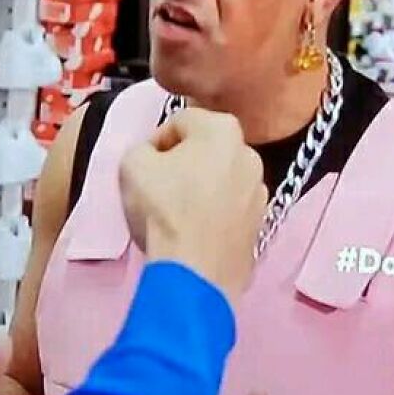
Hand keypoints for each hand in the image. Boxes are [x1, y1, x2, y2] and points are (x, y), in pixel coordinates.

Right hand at [119, 108, 266, 307]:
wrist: (194, 272)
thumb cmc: (164, 209)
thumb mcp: (132, 163)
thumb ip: (142, 147)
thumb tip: (152, 156)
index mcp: (223, 128)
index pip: (180, 122)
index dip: (155, 142)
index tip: (144, 165)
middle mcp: (250, 153)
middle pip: (205, 149)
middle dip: (182, 163)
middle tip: (158, 186)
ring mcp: (260, 190)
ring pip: (220, 179)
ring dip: (200, 188)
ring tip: (177, 212)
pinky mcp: (261, 223)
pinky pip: (230, 208)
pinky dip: (214, 213)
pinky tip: (195, 231)